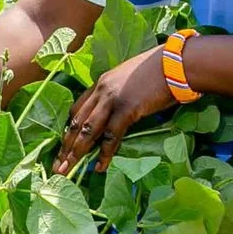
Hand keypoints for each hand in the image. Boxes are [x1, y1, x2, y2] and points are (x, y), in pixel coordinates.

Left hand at [54, 46, 173, 175]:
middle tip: (56, 165)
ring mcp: (113, 99)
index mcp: (101, 82)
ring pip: (88, 130)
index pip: (77, 108)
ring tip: (67, 170)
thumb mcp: (130, 80)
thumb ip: (119, 95)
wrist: (176, 63)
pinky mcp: (127, 109)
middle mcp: (101, 90)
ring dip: (76, 152)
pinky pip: (112, 136)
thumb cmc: (160, 71)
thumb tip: (119, 113)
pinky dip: (105, 153)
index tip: (64, 145)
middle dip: (65, 146)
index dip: (70, 129)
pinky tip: (99, 167)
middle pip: (77, 122)